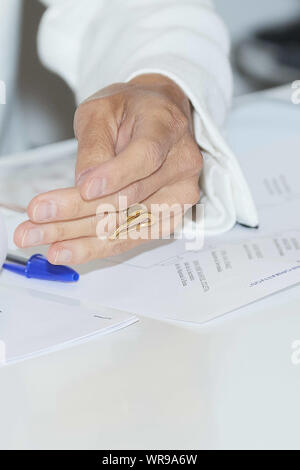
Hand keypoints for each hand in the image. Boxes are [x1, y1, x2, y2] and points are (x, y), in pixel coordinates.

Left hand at [14, 74, 202, 264]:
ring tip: (42, 238)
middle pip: (131, 197)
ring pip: (128, 224)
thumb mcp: (101, 110)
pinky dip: (99, 246)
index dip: (115, 175)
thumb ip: (94, 146)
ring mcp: (180, 193)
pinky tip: (71, 249)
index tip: (84, 189)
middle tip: (39, 219)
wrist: (157, 119)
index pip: (146, 155)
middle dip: (78, 211)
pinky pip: (133, 238)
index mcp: (167, 127)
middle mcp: (181, 163)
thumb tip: (83, 185)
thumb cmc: (131, 111)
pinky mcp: (170, 216)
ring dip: (81, 236)